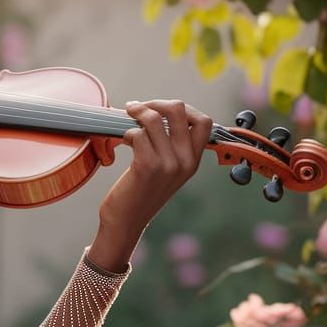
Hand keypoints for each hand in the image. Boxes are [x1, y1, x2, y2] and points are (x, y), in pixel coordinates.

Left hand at [88, 99, 211, 270]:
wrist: (125, 223)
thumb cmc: (139, 195)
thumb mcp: (165, 172)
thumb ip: (170, 148)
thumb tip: (156, 113)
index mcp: (193, 161)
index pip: (204, 122)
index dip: (183, 108)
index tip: (162, 109)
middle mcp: (185, 161)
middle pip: (178, 110)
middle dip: (155, 103)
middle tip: (138, 108)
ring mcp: (168, 164)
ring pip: (154, 119)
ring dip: (136, 113)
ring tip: (126, 117)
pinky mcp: (147, 167)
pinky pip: (138, 134)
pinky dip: (127, 132)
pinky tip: (122, 141)